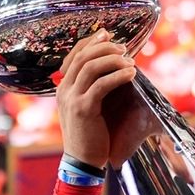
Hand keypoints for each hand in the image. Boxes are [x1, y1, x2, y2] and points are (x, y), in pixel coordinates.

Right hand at [56, 29, 161, 168]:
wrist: (82, 160)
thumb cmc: (90, 134)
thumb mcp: (87, 107)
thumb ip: (92, 89)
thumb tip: (112, 70)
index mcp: (63, 87)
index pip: (74, 55)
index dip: (90, 41)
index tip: (107, 34)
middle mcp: (64, 89)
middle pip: (83, 57)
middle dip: (105, 48)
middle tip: (124, 48)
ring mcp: (72, 99)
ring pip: (91, 67)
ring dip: (114, 60)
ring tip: (131, 61)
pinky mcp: (84, 109)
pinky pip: (102, 85)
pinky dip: (118, 76)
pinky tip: (131, 74)